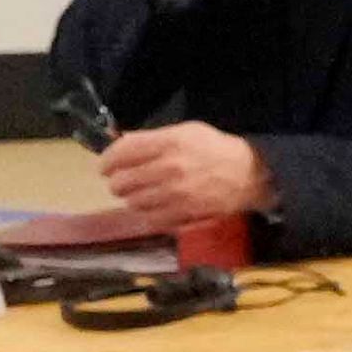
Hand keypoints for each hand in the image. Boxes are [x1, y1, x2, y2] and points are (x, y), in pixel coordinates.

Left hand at [97, 121, 267, 228]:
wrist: (248, 174)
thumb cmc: (214, 149)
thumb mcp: (185, 131)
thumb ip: (152, 138)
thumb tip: (122, 143)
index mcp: (169, 143)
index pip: (123, 152)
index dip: (107, 161)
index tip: (104, 166)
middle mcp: (169, 169)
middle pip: (122, 181)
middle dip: (116, 182)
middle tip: (120, 181)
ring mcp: (175, 195)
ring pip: (133, 203)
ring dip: (131, 199)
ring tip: (138, 194)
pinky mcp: (183, 215)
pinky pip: (150, 220)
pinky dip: (147, 214)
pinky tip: (153, 207)